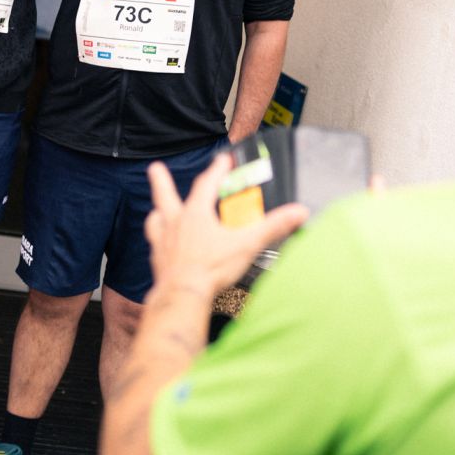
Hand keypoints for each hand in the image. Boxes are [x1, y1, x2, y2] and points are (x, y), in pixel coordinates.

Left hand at [144, 152, 307, 299]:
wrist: (183, 295)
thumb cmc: (212, 268)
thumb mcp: (248, 244)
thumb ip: (273, 226)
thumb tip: (299, 212)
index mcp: (196, 214)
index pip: (206, 184)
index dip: (216, 170)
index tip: (222, 159)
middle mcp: (175, 223)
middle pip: (165, 195)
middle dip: (161, 180)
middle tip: (155, 168)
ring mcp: (163, 241)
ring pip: (155, 220)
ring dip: (158, 213)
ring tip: (157, 211)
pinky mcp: (158, 260)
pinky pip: (155, 246)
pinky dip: (158, 243)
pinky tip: (162, 248)